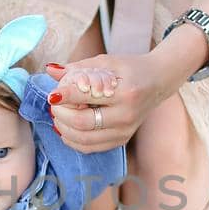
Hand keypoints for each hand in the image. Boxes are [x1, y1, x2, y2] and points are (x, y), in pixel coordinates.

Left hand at [44, 54, 166, 152]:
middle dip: (61, 114)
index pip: (87, 96)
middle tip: (54, 105)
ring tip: (58, 116)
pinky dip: (73, 140)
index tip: (52, 95)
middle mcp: (126, 115)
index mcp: (125, 92)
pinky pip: (90, 147)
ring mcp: (125, 131)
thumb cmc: (130, 69)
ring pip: (84, 139)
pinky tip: (66, 129)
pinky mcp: (122, 140)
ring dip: (64, 129)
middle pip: (82, 122)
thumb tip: (50, 71)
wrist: (158, 82)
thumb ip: (77, 68)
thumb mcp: (106, 62)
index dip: (64, 96)